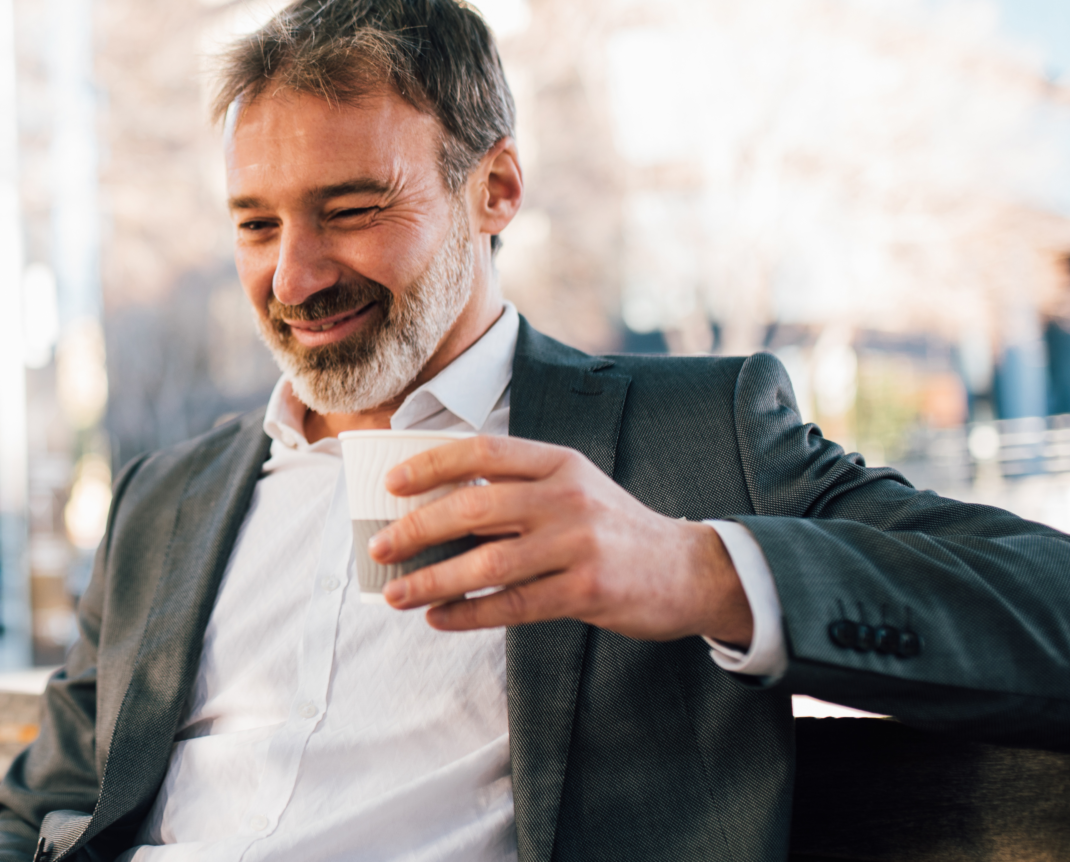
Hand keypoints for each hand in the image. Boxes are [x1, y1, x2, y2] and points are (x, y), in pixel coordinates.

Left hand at [367, 434, 752, 643]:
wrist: (690, 569)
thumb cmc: (613, 529)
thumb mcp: (573, 489)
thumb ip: (517, 490)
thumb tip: (436, 509)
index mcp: (558, 462)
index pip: (483, 451)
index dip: (431, 464)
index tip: (391, 483)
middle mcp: (567, 496)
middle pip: (474, 507)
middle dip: (417, 529)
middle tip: (379, 547)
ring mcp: (579, 544)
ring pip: (487, 563)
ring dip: (433, 581)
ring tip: (397, 594)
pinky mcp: (588, 589)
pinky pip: (513, 605)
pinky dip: (469, 614)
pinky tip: (440, 619)